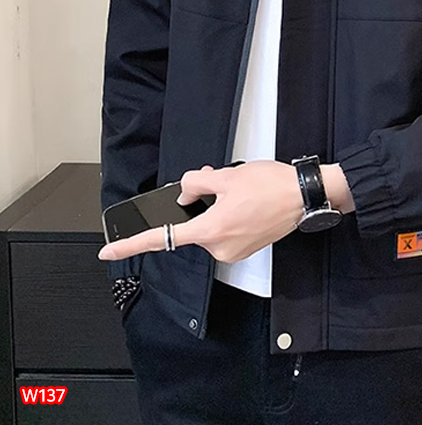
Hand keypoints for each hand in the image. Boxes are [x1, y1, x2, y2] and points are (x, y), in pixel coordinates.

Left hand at [98, 160, 352, 262]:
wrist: (305, 196)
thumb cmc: (271, 185)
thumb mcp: (228, 176)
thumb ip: (196, 184)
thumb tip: (184, 193)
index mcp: (211, 230)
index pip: (162, 238)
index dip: (131, 245)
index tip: (109, 251)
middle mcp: (219, 247)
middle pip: (191, 225)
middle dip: (194, 203)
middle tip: (209, 178)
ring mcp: (233, 251)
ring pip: (207, 226)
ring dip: (211, 207)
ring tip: (235, 187)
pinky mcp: (245, 249)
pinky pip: (222, 232)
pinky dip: (223, 216)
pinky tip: (241, 200)